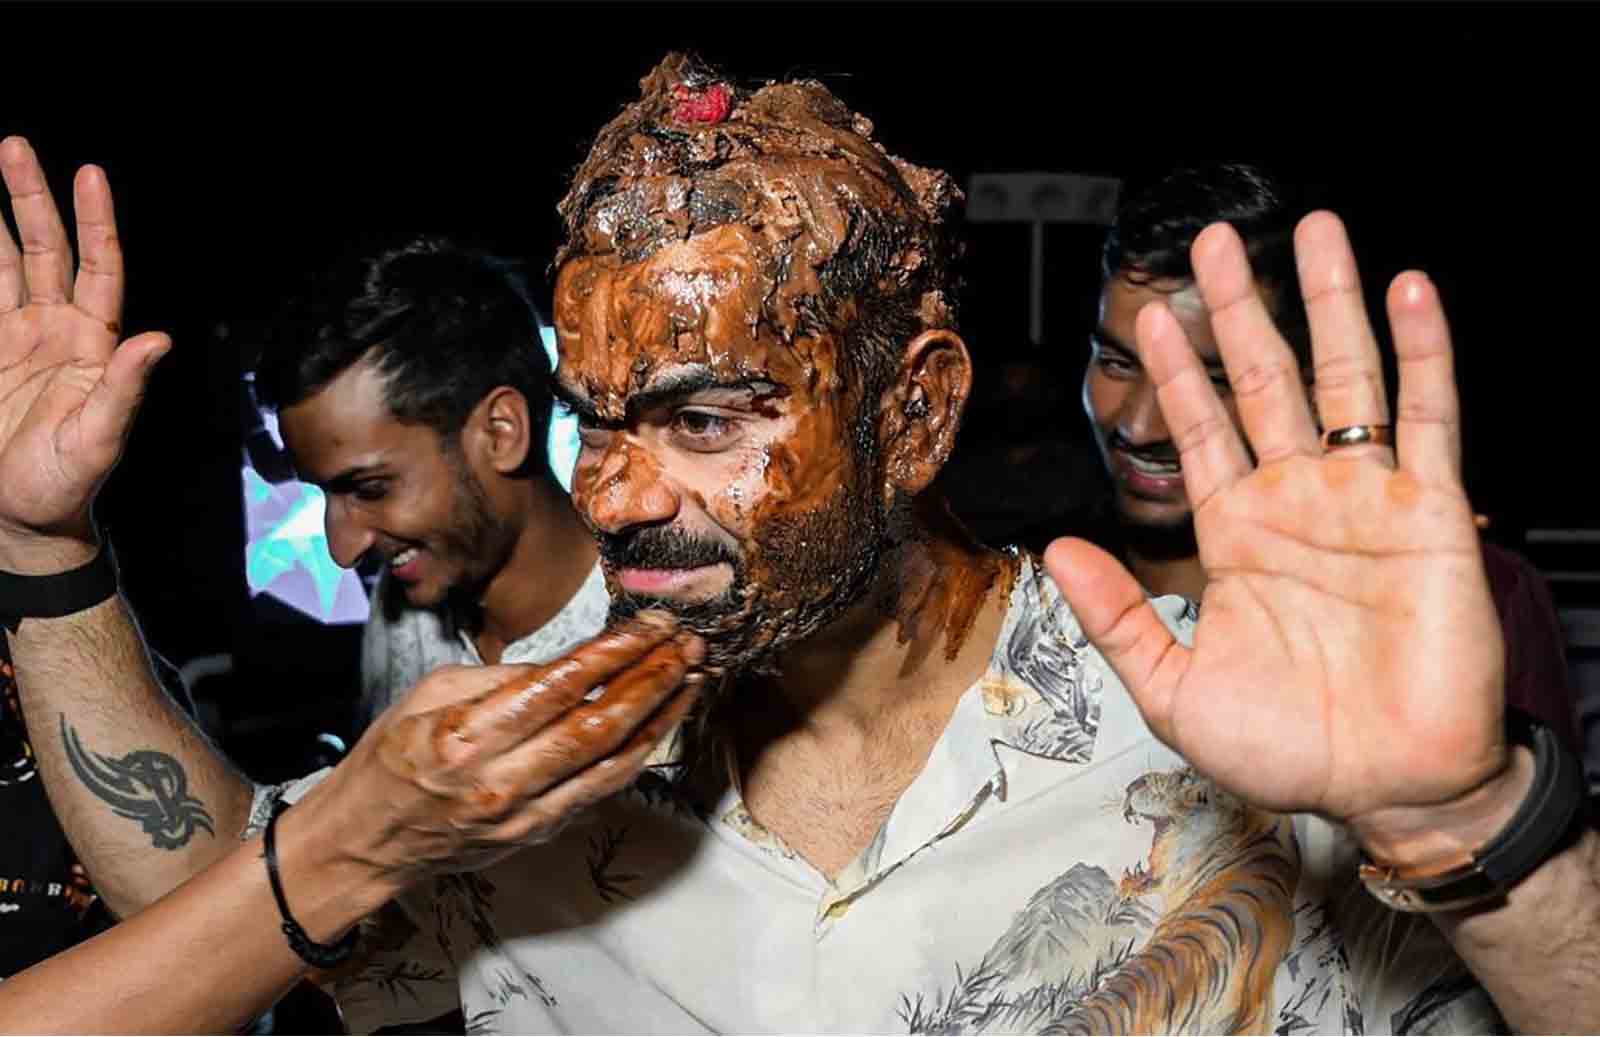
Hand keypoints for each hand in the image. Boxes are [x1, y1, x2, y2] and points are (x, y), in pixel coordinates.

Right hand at [0, 137, 169, 565]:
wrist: (23, 518)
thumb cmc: (67, 483)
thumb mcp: (100, 436)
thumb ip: (125, 386)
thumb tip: (156, 339)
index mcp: (94, 344)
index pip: (98, 268)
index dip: (97, 221)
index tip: (89, 173)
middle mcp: (60, 332)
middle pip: (49, 250)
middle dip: (34, 198)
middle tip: (17, 145)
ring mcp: (22, 339)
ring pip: (12, 264)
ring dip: (3, 219)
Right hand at [290, 612, 704, 895]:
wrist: (362, 843)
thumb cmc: (390, 758)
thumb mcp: (427, 696)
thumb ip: (501, 678)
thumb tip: (569, 663)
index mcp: (466, 736)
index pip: (558, 686)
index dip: (614, 652)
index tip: (651, 624)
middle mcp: (499, 781)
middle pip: (597, 725)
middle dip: (652, 679)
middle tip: (688, 643)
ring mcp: (522, 815)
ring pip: (612, 762)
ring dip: (660, 717)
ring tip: (692, 677)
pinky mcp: (536, 834)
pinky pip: (602, 791)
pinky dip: (639, 755)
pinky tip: (663, 723)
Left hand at [1046, 213, 1507, 864]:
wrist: (1384, 789)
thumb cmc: (1285, 748)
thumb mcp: (1172, 688)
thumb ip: (1115, 617)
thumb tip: (1053, 549)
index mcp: (1236, 533)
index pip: (1200, 429)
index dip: (1178, 371)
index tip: (1153, 310)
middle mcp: (1297, 500)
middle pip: (1264, 379)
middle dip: (1242, 309)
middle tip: (1218, 239)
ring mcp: (1364, 499)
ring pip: (1346, 377)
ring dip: (1332, 302)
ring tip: (1315, 228)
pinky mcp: (1431, 513)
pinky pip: (1428, 418)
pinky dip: (1424, 353)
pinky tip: (1410, 291)